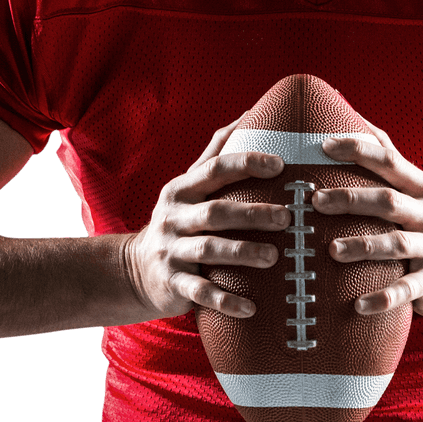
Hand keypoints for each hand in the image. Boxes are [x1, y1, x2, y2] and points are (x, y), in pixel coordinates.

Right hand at [125, 119, 291, 320]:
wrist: (134, 269)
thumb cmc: (178, 219)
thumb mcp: (189, 185)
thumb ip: (216, 152)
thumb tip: (249, 113)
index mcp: (182, 190)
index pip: (214, 169)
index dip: (246, 163)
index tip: (280, 164)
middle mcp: (175, 218)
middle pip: (216, 212)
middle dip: (252, 214)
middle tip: (288, 217)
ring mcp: (172, 252)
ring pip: (209, 251)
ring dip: (243, 253)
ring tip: (274, 258)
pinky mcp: (173, 285)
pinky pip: (201, 293)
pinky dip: (225, 301)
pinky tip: (251, 308)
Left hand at [313, 122, 422, 320]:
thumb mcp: (414, 191)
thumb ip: (388, 158)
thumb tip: (353, 114)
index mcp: (422, 188)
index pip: (389, 160)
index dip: (358, 150)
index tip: (323, 145)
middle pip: (388, 201)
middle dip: (351, 199)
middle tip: (315, 201)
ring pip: (397, 244)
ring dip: (363, 246)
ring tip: (332, 251)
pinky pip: (408, 290)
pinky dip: (384, 298)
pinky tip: (359, 306)